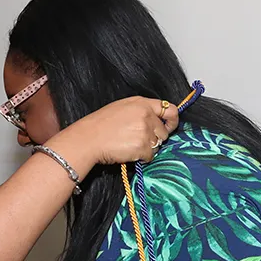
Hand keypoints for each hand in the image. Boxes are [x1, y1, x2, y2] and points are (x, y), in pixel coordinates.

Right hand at [46, 96, 179, 172]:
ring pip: (157, 145)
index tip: (170, 127)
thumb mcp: (122, 108)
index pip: (169, 109)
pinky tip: (128, 152)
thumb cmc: (100, 125)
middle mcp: (146, 114)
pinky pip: (150, 156)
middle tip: (137, 140)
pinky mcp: (142, 146)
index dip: (172, 120)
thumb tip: (156, 120)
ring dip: (147, 148)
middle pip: (164, 131)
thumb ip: (141, 111)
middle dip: (154, 138)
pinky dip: (141, 157)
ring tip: (129, 145)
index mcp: (141, 103)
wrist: (88, 138)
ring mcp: (145, 130)